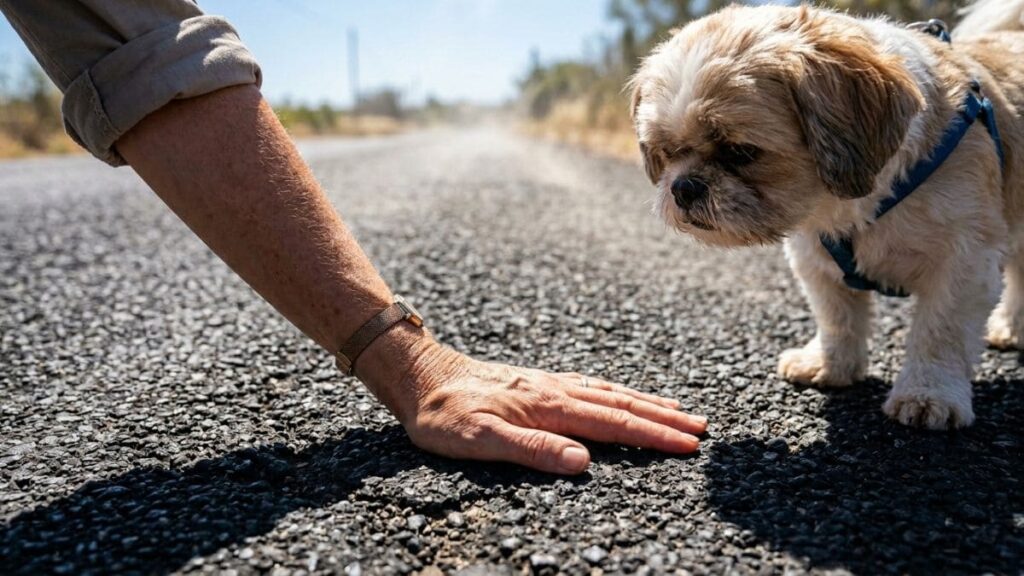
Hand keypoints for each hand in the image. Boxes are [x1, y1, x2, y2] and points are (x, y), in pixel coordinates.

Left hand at [382, 341, 707, 474]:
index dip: (654, 436)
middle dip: (664, 419)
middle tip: (703, 430)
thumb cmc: (444, 415)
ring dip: (647, 404)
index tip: (690, 446)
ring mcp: (549, 384)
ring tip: (680, 412)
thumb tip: (583, 463)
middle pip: (621, 405)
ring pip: (610, 393)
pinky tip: (622, 395)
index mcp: (549, 407)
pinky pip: (591, 386)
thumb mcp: (479, 440)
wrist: (420, 376)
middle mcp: (556, 391)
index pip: (613, 425)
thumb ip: (532, 450)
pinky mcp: (539, 383)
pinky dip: (618, 392)